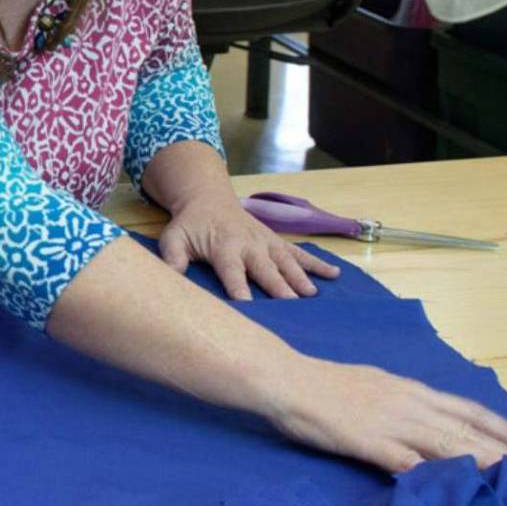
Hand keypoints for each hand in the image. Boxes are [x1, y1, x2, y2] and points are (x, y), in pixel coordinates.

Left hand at [158, 194, 339, 300]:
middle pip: (266, 269)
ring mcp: (266, 242)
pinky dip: (317, 263)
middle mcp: (249, 244)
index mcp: (224, 246)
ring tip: (312, 295)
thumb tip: (172, 277)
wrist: (208, 199)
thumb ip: (173, 258)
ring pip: (287, 261)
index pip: (232, 271)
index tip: (248, 306)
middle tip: (291, 306)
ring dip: (300, 277)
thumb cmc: (190, 226)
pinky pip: (300, 253)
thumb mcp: (174, 238)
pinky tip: (335, 275)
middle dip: (278, 287)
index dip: (240, 288)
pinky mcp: (277, 241)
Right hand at [261, 355, 506, 472]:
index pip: (465, 410)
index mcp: (409, 391)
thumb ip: (400, 406)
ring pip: (447, 443)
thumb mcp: (372, 388)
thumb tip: (423, 421)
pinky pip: (405, 460)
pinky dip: (431, 472)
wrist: (286, 378)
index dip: (501, 424)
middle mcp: (409, 404)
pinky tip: (452, 484)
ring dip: (483, 460)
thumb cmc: (323, 384)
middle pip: (467, 429)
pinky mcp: (368, 441)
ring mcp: (390, 422)